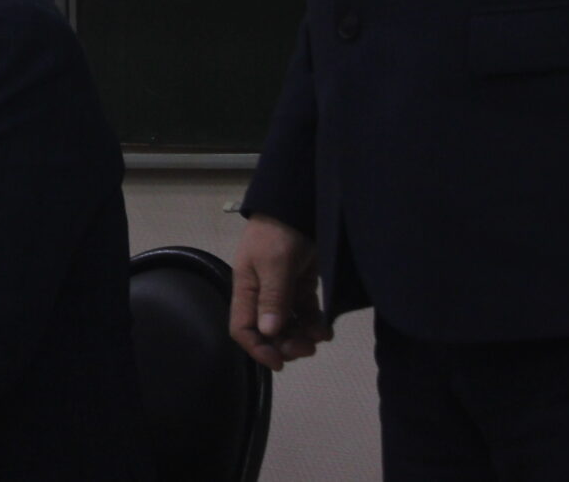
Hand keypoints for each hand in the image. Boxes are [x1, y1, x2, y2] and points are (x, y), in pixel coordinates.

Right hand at [230, 212, 330, 369]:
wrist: (299, 204)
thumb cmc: (278, 232)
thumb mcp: (274, 263)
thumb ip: (273, 298)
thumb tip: (270, 332)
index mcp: (246, 289)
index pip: (242, 328)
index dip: (257, 348)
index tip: (279, 362)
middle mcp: (262, 293)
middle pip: (268, 331)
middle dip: (285, 345)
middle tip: (306, 349)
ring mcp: (283, 289)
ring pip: (289, 324)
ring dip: (302, 336)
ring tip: (319, 338)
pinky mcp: (302, 284)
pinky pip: (306, 312)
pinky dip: (315, 324)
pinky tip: (326, 330)